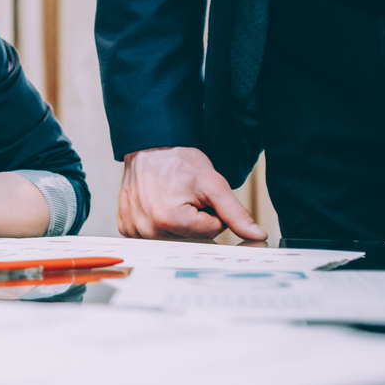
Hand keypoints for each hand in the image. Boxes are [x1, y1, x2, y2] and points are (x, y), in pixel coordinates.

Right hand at [118, 147, 265, 239]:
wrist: (149, 146)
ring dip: (179, 223)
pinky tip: (157, 205)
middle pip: (192, 238)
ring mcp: (134, 230)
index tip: (200, 196)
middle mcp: (147, 230)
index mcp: (168, 220)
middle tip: (185, 197)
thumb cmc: (179, 161)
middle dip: (196, 221)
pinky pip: (154, 236)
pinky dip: (159, 224)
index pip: (212, 232)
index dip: (212, 213)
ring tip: (171, 199)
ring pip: (175, 238)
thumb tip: (258, 236)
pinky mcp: (126, 228)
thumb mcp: (213, 184)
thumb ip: (236, 213)